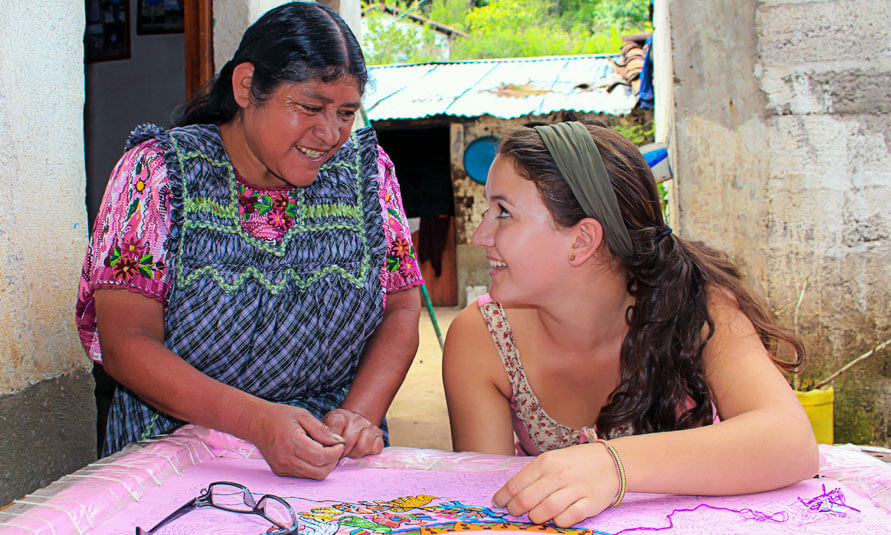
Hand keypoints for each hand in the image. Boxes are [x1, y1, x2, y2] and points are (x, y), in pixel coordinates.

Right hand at [250, 403, 344, 479]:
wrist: (257, 423)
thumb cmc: (280, 416)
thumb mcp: (303, 415)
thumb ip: (322, 430)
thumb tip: (338, 441)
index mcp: (292, 443)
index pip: (321, 456)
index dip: (336, 452)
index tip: (340, 443)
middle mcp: (286, 459)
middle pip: (320, 471)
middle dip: (333, 461)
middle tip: (335, 448)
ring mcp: (283, 468)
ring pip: (313, 476)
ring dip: (324, 466)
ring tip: (325, 451)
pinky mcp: (281, 472)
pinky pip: (304, 475)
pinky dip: (313, 468)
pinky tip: (313, 455)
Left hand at [324, 408, 383, 458]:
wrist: (352, 424)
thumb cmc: (335, 433)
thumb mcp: (324, 432)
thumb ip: (322, 440)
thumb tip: (324, 453)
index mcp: (339, 416)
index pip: (335, 427)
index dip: (331, 444)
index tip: (329, 451)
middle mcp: (355, 419)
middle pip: (349, 441)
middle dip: (342, 453)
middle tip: (338, 457)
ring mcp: (369, 426)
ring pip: (363, 446)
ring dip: (354, 455)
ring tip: (349, 455)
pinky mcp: (378, 435)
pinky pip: (376, 448)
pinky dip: (368, 454)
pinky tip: (360, 453)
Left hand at [492, 443, 619, 526]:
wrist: (611, 462)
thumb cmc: (575, 462)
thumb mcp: (552, 459)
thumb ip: (533, 475)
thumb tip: (511, 493)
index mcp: (546, 462)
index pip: (516, 484)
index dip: (503, 497)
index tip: (498, 504)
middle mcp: (559, 475)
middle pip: (527, 499)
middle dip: (516, 510)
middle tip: (514, 513)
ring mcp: (575, 489)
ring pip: (546, 511)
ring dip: (536, 517)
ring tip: (535, 516)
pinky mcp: (590, 503)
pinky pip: (567, 518)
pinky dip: (558, 522)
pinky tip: (556, 518)